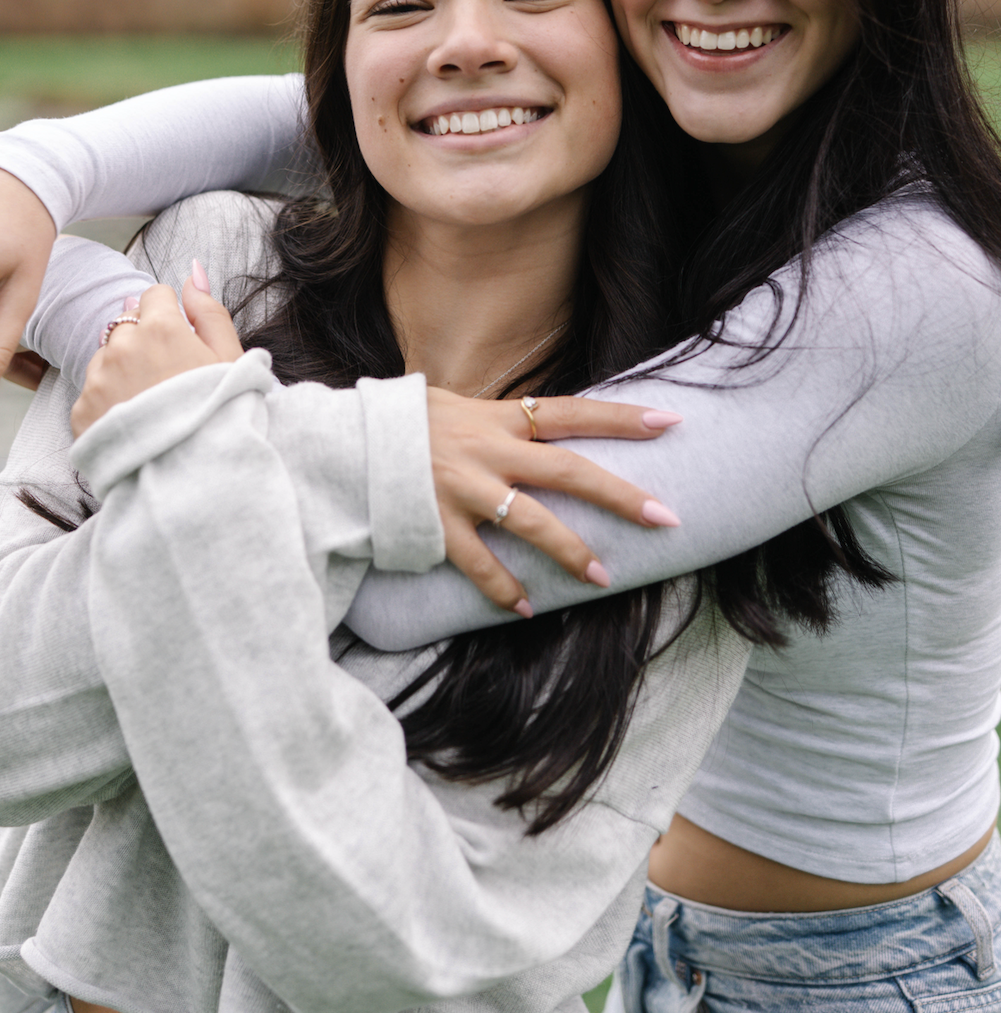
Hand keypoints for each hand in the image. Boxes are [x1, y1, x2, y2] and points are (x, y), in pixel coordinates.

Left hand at [70, 273, 242, 437]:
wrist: (192, 476)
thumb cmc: (219, 416)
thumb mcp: (229, 358)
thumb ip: (209, 311)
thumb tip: (193, 272)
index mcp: (162, 328)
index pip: (155, 295)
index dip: (169, 316)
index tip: (179, 341)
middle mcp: (122, 346)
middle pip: (126, 325)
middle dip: (142, 340)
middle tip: (166, 377)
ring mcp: (98, 378)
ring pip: (105, 357)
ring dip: (120, 370)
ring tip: (148, 403)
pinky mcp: (81, 411)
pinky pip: (91, 393)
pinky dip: (107, 402)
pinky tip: (132, 422)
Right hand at [426, 388, 682, 613]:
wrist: (343, 443)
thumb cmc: (406, 424)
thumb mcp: (457, 405)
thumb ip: (501, 419)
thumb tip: (546, 424)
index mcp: (497, 418)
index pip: (570, 411)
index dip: (620, 417)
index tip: (670, 422)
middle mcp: (486, 450)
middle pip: (566, 470)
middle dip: (618, 495)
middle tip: (664, 517)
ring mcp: (462, 489)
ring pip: (529, 521)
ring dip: (570, 551)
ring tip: (604, 576)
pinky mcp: (435, 524)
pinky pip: (478, 563)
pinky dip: (503, 588)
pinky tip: (525, 607)